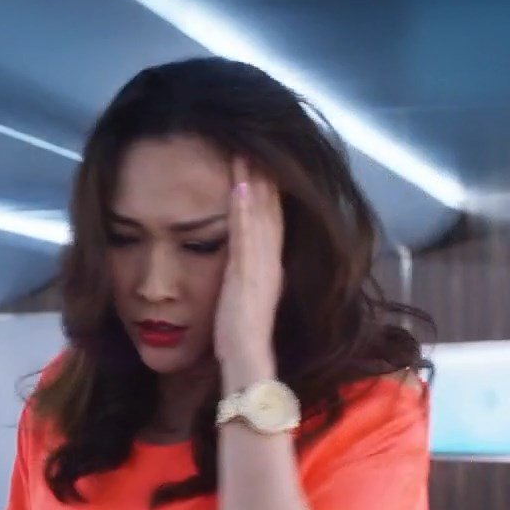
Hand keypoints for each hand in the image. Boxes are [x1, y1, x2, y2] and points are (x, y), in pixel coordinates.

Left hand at [214, 158, 282, 384]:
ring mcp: (261, 267)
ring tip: (247, 152)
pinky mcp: (250, 273)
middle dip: (261, 178)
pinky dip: (245, 206)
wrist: (247, 365)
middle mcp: (269, 263)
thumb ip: (243, 284)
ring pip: (260, 216)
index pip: (269, 223)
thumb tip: (239, 272)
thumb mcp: (240, 304)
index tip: (260, 165)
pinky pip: (247, 232)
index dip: (267, 194)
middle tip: (253, 144)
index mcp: (267, 270)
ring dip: (254, 183)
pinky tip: (239, 183)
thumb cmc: (239, 343)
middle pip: (268, 212)